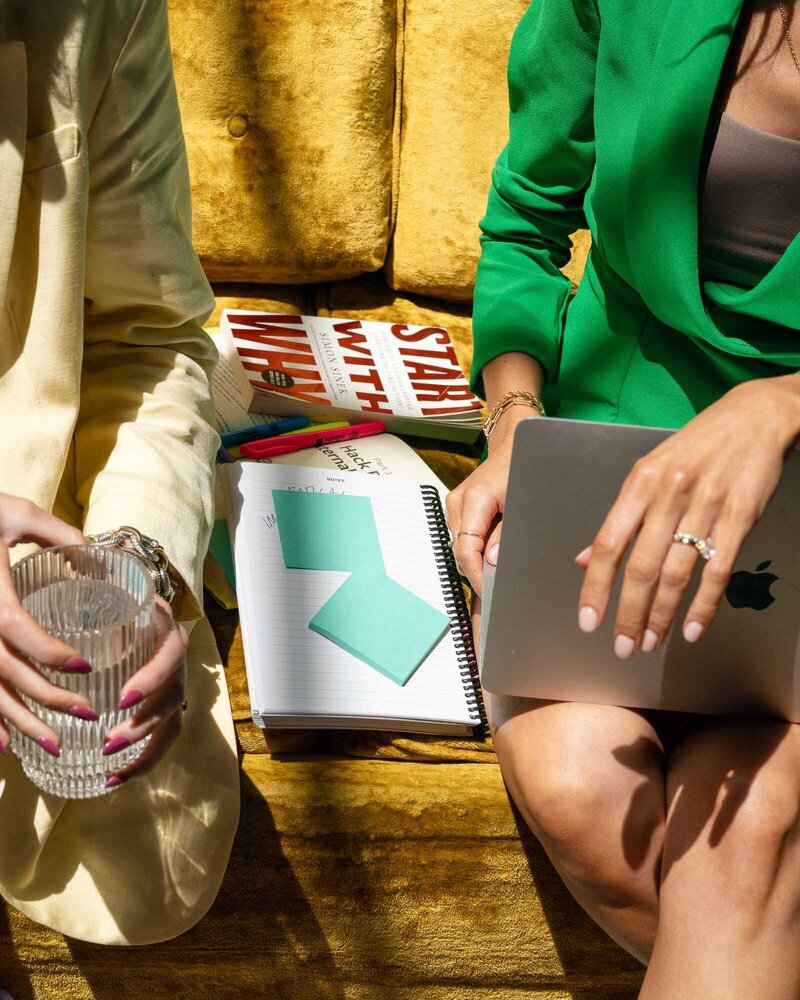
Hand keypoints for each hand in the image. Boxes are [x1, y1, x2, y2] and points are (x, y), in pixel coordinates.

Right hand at [0, 495, 88, 756]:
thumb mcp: (15, 513)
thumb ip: (59, 535)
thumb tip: (100, 556)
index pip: (16, 629)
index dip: (48, 651)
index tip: (85, 666)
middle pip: (3, 670)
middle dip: (45, 698)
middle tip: (86, 715)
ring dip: (16, 721)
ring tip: (53, 746)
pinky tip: (2, 747)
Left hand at [102, 596, 187, 784]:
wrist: (142, 603)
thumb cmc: (123, 598)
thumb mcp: (119, 588)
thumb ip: (101, 584)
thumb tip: (73, 567)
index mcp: (169, 633)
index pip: (170, 658)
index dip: (151, 679)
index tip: (122, 698)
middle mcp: (177, 664)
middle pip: (173, 699)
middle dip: (142, 724)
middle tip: (108, 740)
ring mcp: (174, 687)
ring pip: (171, 725)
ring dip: (144, 749)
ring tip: (112, 769)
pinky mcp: (163, 707)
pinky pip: (162, 739)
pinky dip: (142, 761)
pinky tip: (115, 778)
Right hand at [446, 408, 536, 594]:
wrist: (513, 443)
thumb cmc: (521, 466)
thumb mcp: (521, 503)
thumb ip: (506, 534)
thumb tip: (493, 563)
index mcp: (474, 500)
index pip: (465, 550)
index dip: (476, 576)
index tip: (488, 592)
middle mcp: (458, 502)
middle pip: (460, 551)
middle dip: (477, 570)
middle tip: (498, 586)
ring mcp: (455, 504)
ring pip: (460, 545)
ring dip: (476, 558)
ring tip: (498, 565)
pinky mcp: (458, 507)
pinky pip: (463, 535)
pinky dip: (476, 546)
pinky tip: (492, 547)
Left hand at [576, 377, 799, 656]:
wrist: (752, 418)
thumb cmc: (693, 449)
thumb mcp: (648, 473)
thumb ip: (620, 519)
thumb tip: (586, 560)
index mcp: (640, 484)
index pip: (609, 544)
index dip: (596, 586)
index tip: (588, 621)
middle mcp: (670, 495)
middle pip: (642, 566)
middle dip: (628, 613)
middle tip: (623, 646)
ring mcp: (707, 506)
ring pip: (678, 573)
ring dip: (662, 615)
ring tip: (651, 641)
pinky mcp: (741, 516)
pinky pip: (718, 570)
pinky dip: (704, 605)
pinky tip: (693, 629)